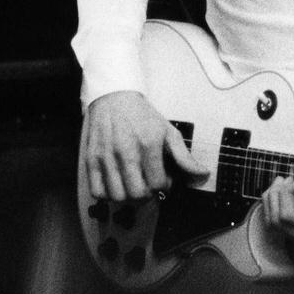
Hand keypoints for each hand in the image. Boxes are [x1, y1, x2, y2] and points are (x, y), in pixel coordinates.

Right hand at [81, 90, 205, 201]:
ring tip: (132, 183)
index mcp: (148, 143)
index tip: (163, 178)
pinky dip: (107, 194)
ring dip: (128, 196)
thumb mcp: (168, 131)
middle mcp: (125, 151)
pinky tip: (116, 183)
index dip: (163, 186)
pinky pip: (97, 191)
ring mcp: (106, 156)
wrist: (114, 97)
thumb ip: (184, 157)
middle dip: (147, 194)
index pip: (157, 184)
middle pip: (137, 194)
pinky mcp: (90, 159)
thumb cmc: (143, 117)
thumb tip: (203, 175)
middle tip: (148, 183)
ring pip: (117, 196)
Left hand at [261, 175, 293, 253]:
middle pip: (276, 220)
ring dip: (272, 199)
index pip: (288, 215)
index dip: (286, 193)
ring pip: (272, 223)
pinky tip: (284, 193)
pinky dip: (274, 206)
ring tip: (282, 182)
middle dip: (276, 193)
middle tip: (286, 178)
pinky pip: (276, 225)